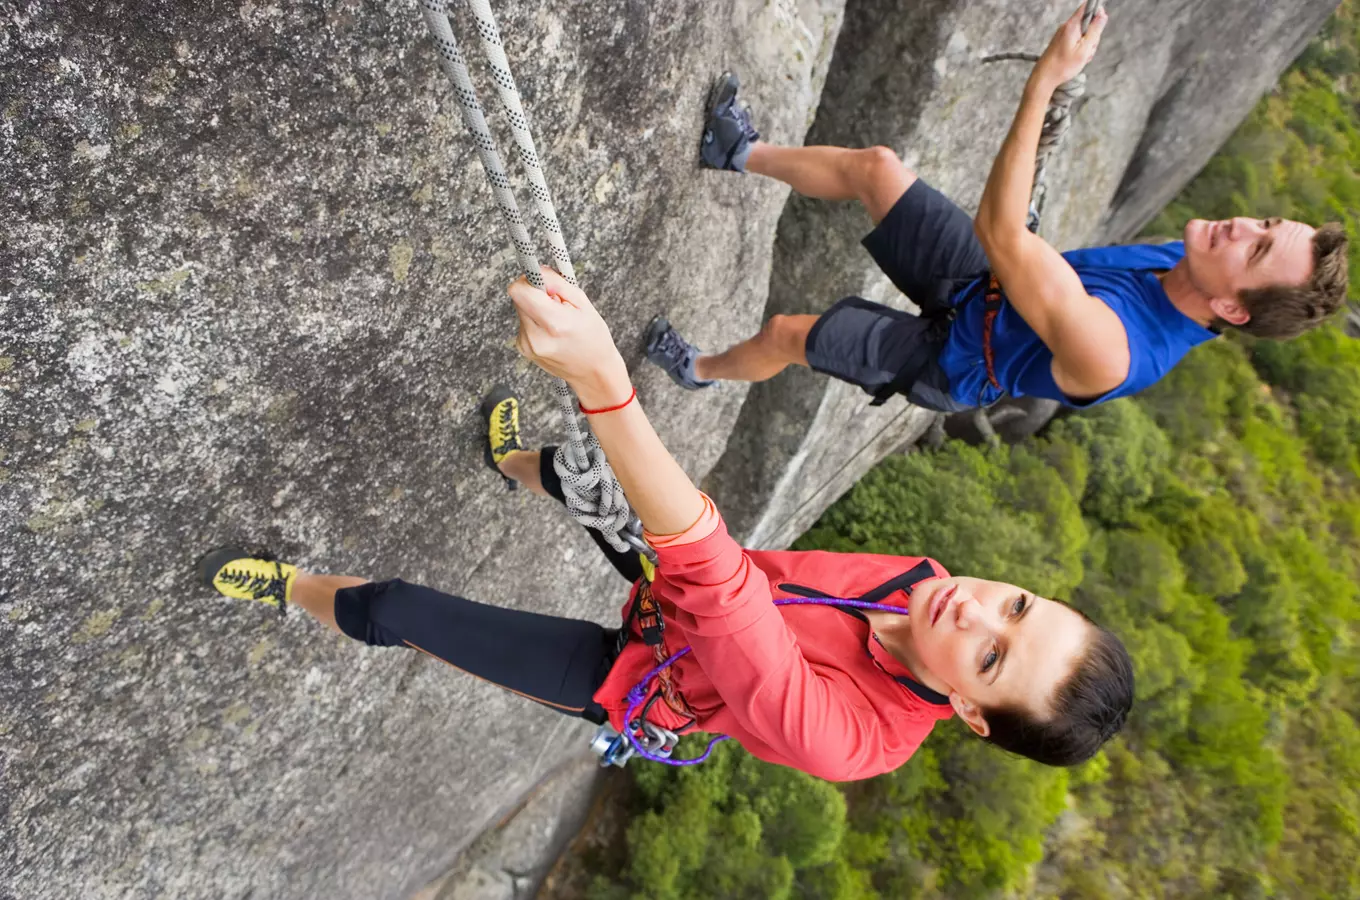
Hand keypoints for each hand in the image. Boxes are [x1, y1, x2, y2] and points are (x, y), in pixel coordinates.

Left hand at [508, 267, 630, 404]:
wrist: (593, 373)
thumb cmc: (594, 338)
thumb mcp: (583, 304)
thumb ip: (557, 284)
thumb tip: (537, 272)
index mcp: (554, 323)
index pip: (519, 291)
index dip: (529, 280)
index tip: (543, 282)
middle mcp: (536, 336)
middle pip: (519, 298)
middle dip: (536, 293)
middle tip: (556, 302)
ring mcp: (527, 345)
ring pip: (521, 309)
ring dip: (536, 308)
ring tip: (557, 320)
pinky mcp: (523, 348)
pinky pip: (524, 322)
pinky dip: (536, 321)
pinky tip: (551, 332)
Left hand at [1033, 3, 1106, 90]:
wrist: (1043, 79)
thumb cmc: (1062, 67)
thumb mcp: (1084, 50)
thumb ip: (1095, 31)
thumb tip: (1103, 15)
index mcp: (1071, 26)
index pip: (1087, 7)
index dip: (1097, 13)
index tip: (1098, 26)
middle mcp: (1066, 27)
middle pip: (1087, 23)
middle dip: (1093, 36)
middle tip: (1088, 50)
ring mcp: (1063, 35)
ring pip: (1083, 34)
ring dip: (1086, 46)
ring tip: (1080, 58)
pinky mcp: (1061, 42)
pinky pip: (1076, 41)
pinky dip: (1080, 50)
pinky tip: (1076, 59)